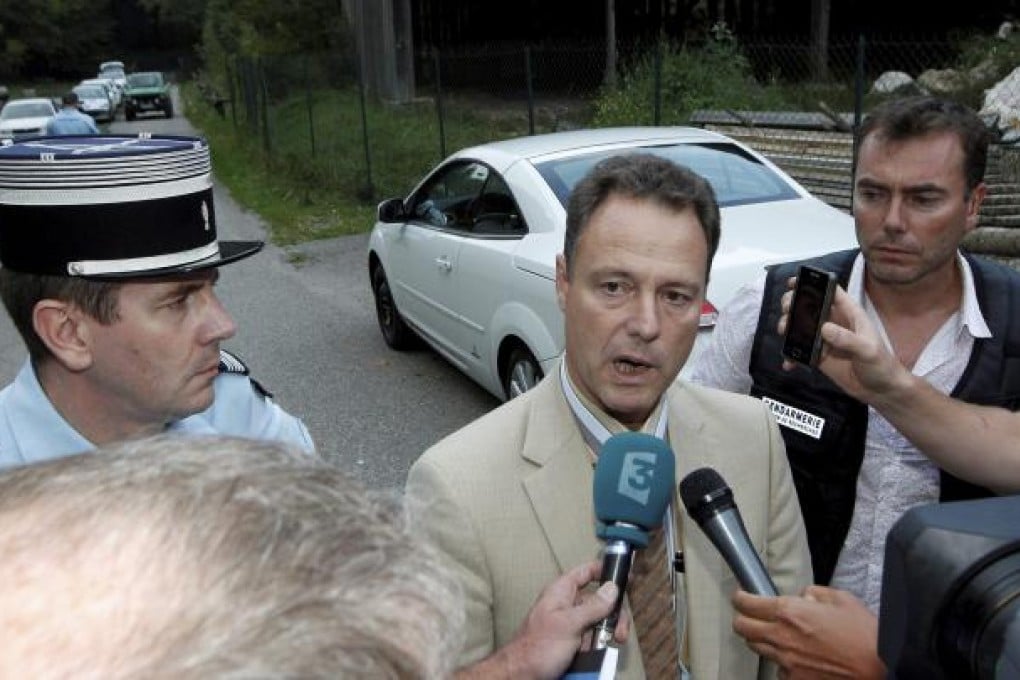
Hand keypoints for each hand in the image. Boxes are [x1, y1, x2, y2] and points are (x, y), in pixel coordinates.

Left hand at [457, 560, 628, 679]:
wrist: (521, 675)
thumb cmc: (536, 648)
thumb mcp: (569, 624)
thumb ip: (592, 606)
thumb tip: (612, 588)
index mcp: (562, 591)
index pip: (587, 571)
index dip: (606, 571)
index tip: (625, 576)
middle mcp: (567, 605)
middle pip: (599, 600)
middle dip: (612, 615)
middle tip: (618, 631)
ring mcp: (570, 624)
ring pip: (598, 622)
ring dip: (605, 635)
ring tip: (604, 647)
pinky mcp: (572, 642)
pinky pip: (591, 640)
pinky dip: (596, 647)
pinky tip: (593, 655)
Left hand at [732, 586, 883, 678]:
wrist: (880, 666)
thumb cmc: (863, 633)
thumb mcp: (840, 599)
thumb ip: (814, 594)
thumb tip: (803, 597)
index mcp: (789, 612)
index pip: (747, 603)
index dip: (740, 598)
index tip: (741, 596)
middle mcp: (781, 637)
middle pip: (742, 628)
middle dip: (742, 618)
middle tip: (749, 614)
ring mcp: (786, 662)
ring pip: (757, 649)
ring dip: (762, 640)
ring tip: (777, 636)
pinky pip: (778, 669)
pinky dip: (783, 662)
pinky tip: (797, 657)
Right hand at [779, 281, 907, 400]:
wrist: (880, 390)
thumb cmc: (881, 365)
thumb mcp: (868, 350)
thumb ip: (847, 339)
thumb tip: (824, 328)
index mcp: (849, 314)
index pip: (830, 291)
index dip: (813, 283)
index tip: (794, 282)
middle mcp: (834, 323)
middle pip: (809, 306)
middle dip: (794, 304)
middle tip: (787, 310)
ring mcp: (824, 339)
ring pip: (800, 326)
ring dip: (789, 327)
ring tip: (785, 332)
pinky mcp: (818, 355)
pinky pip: (800, 351)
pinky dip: (792, 356)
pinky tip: (789, 362)